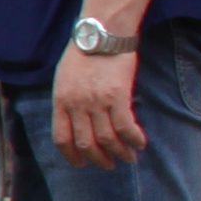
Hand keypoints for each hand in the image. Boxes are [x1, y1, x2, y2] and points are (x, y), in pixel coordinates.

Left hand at [50, 41, 146, 165]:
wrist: (101, 35)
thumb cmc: (82, 54)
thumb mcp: (63, 79)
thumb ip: (67, 101)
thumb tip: (75, 121)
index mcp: (60, 102)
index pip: (62, 138)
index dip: (71, 155)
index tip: (81, 164)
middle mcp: (76, 105)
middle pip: (86, 143)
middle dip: (98, 159)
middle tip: (109, 165)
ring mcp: (97, 102)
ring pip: (107, 139)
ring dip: (119, 153)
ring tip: (127, 158)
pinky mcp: (118, 96)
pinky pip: (125, 127)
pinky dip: (133, 139)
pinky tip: (140, 144)